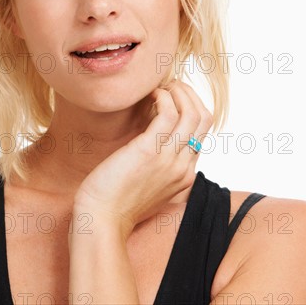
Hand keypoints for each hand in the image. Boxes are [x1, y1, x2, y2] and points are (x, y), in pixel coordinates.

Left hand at [72, 79, 213, 239]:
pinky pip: (170, 114)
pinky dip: (163, 97)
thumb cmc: (114, 202)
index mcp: (184, 175)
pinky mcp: (149, 152)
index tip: (169, 97)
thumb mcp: (146, 185)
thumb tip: (152, 139)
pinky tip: (149, 95)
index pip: (201, 132)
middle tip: (168, 86)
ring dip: (178, 91)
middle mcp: (183, 167)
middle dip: (189, 94)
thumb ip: (157, 166)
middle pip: (204, 119)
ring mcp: (169, 160)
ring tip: (159, 87)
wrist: (100, 220)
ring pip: (193, 113)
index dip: (188, 107)